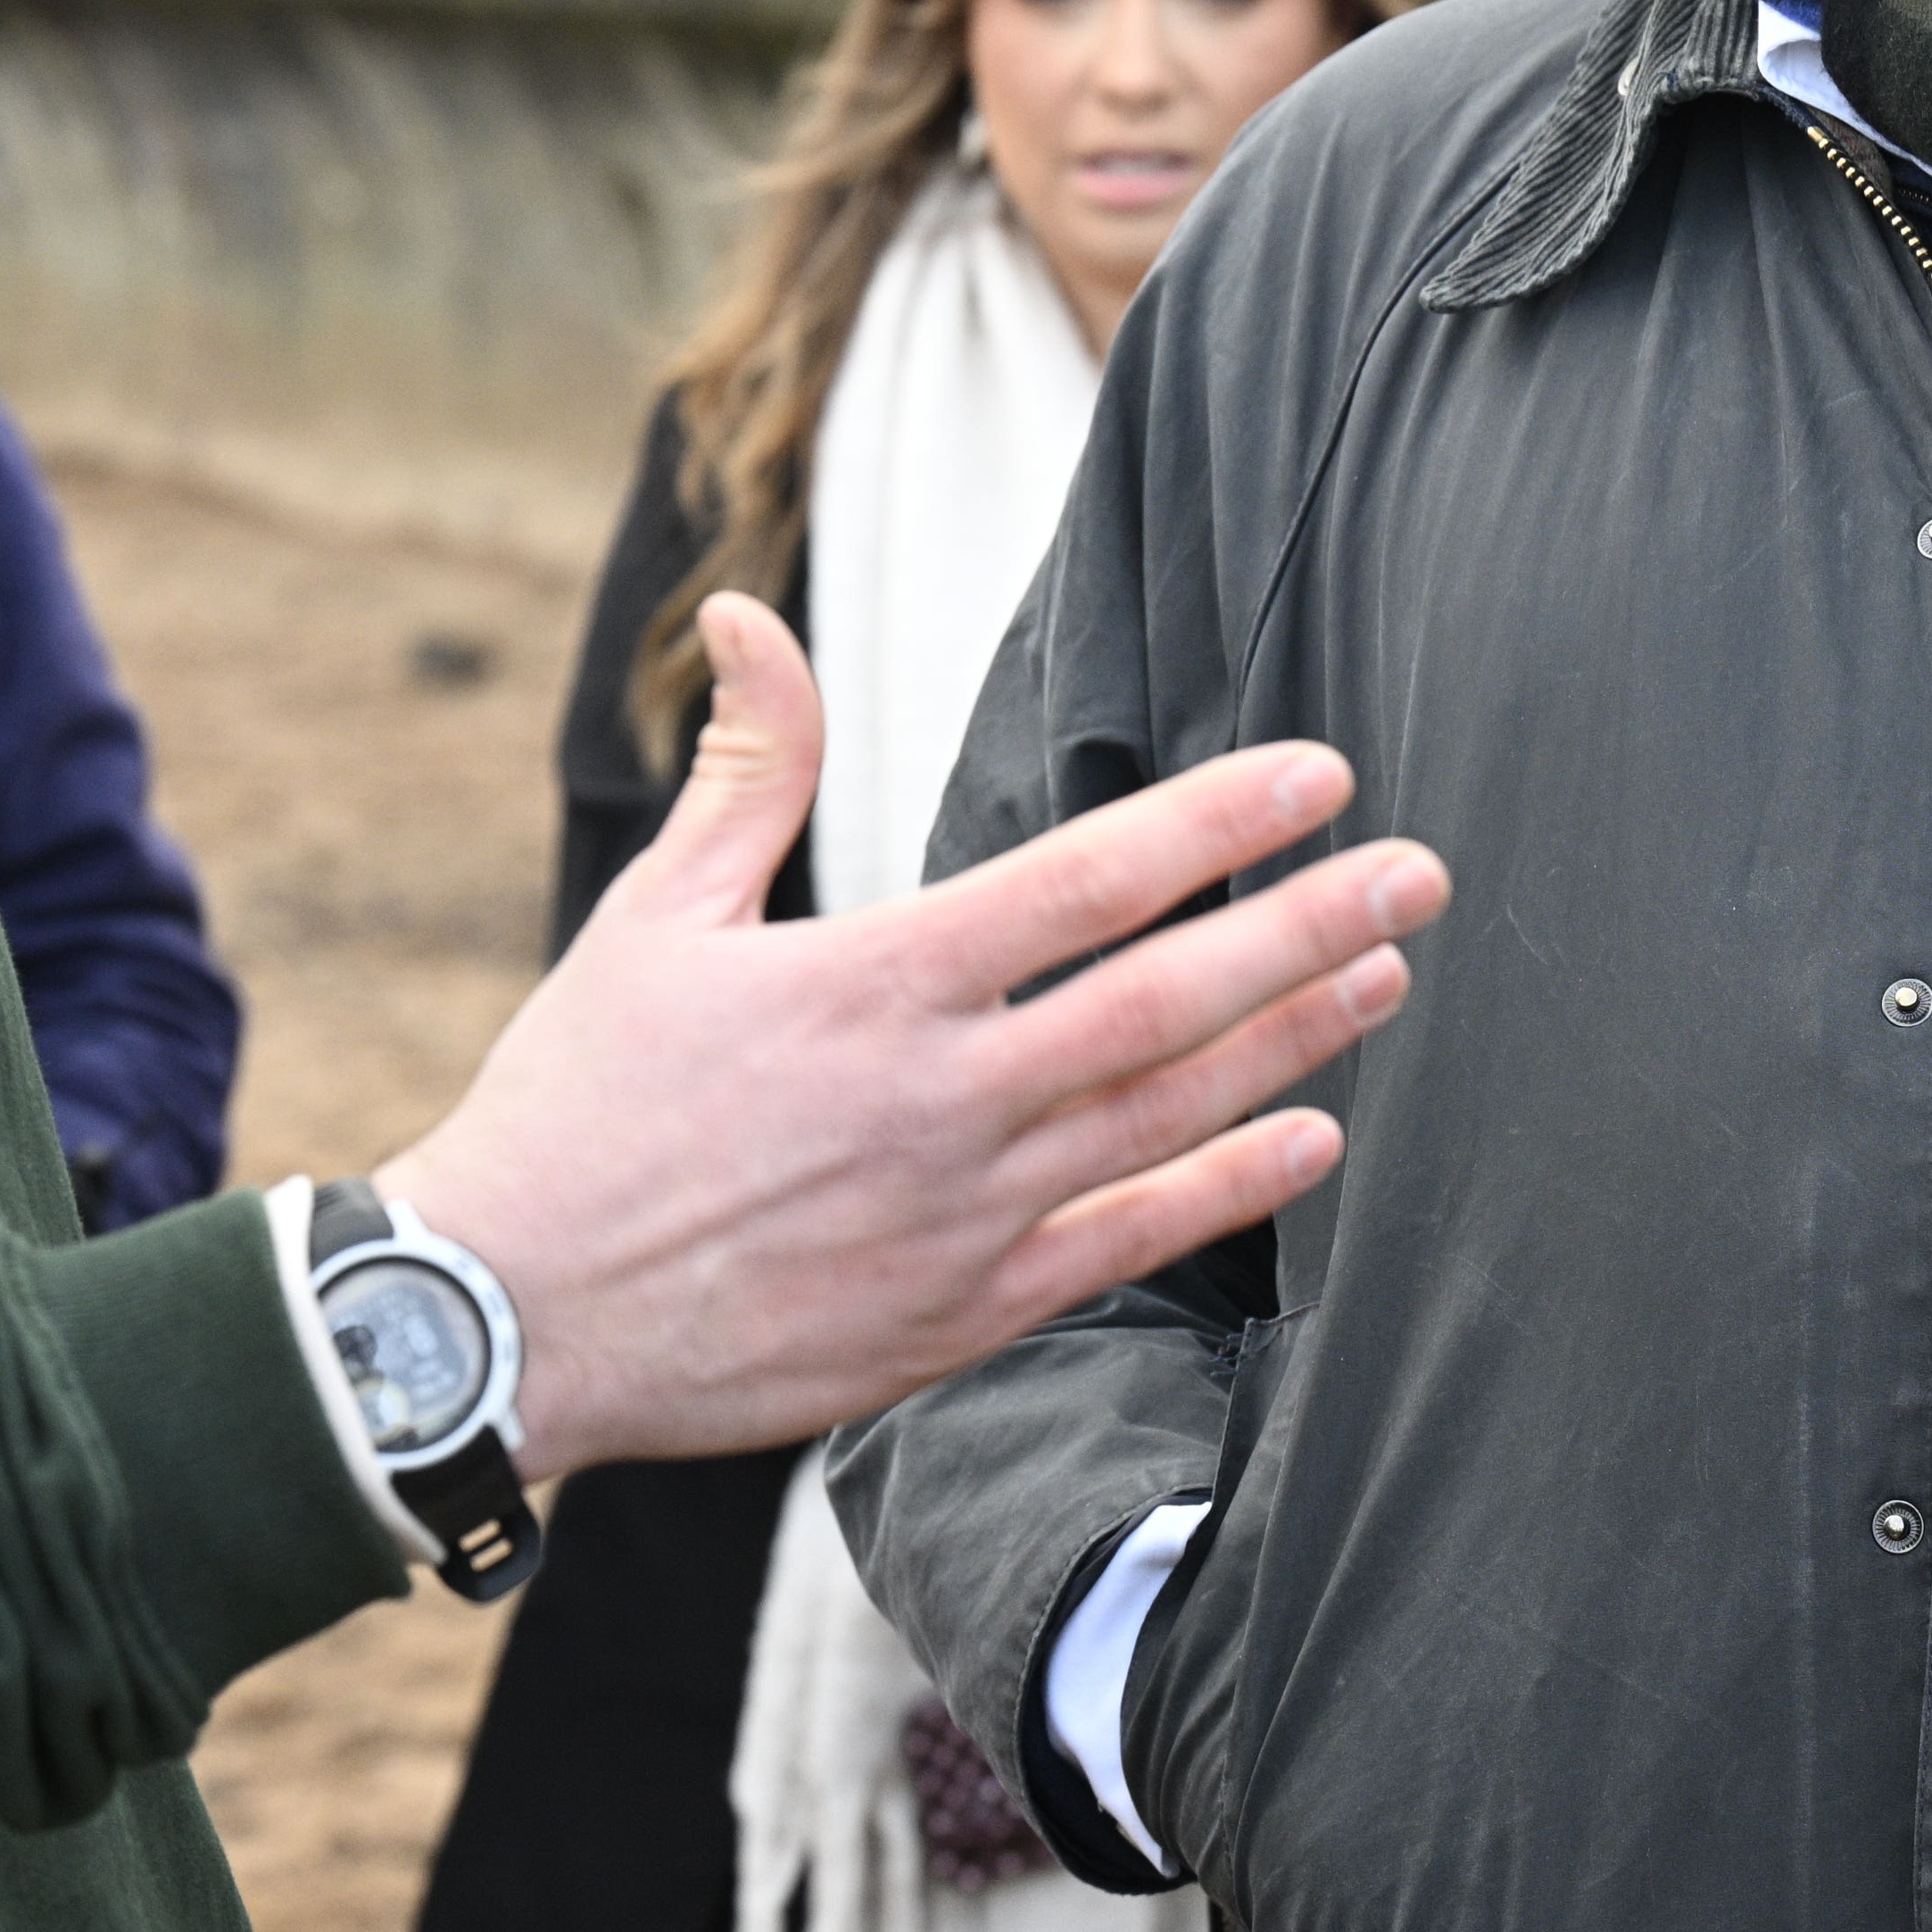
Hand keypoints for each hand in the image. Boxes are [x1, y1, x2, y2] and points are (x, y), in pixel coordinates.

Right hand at [378, 594, 1442, 1476]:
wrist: (511, 1320)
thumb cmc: (578, 1105)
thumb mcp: (654, 912)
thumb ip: (751, 765)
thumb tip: (757, 610)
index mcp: (870, 981)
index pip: (1088, 880)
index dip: (1219, 822)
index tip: (1317, 777)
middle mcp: (941, 1097)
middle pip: (1170, 995)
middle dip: (1309, 922)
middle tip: (1420, 872)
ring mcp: (963, 1216)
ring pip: (1171, 1114)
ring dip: (1296, 1040)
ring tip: (1386, 976)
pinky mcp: (961, 1316)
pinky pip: (1130, 1241)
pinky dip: (1229, 1186)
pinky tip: (1308, 1137)